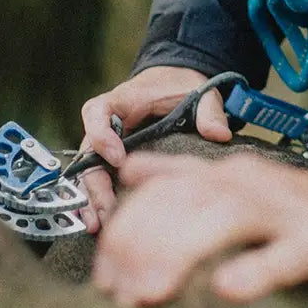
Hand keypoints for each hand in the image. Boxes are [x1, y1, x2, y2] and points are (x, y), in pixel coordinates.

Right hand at [78, 65, 231, 232]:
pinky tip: (102, 223)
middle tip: (107, 209)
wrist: (174, 82)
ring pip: (88, 170)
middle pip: (88, 151)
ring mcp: (107, 142)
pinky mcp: (112, 158)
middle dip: (94, 182)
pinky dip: (97, 200)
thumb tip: (219, 135)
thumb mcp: (200, 92)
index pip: (97, 112)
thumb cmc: (181, 86)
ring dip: (91, 198)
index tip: (119, 158)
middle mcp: (108, 122)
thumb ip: (209, 110)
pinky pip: (98, 179)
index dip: (101, 135)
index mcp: (123, 100)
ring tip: (99, 225)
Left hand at [91, 151, 307, 307]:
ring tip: (146, 297)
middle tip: (115, 297)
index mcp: (234, 176)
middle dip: (138, 245)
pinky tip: (229, 292)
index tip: (102, 279)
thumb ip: (195, 184)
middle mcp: (257, 184)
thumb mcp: (252, 198)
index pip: (163, 189)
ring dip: (179, 254)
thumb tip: (133, 173)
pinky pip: (289, 254)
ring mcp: (293, 209)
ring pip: (226, 217)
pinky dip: (258, 269)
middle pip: (183, 201)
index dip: (125, 230)